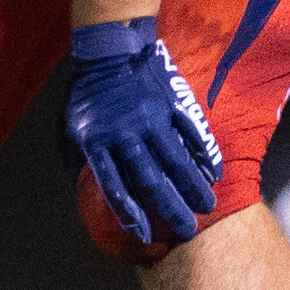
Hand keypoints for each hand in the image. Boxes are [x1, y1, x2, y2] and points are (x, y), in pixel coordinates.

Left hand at [64, 18, 220, 244]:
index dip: (131, 213)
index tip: (147, 235)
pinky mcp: (170, 104)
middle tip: (188, 230)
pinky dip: (203, 155)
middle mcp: (124, 134)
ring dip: (193, 187)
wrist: (107, 53)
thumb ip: (88, 157)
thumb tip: (93, 191)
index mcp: (97, 142)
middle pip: (150, 179)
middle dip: (171, 208)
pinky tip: (214, 174)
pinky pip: (190, 134)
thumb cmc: (89, 97)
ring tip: (207, 206)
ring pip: (175, 160)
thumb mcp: (75, 127)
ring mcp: (149, 119)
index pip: (114, 186)